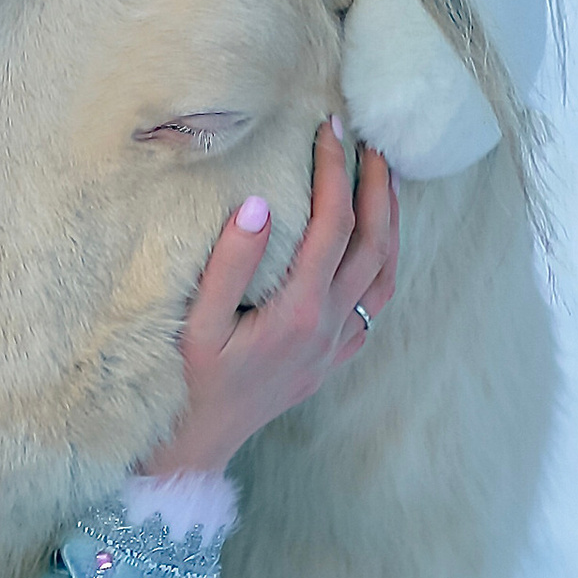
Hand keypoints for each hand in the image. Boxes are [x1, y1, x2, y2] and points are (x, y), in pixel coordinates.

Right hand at [141, 120, 398, 482]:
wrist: (197, 446)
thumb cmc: (187, 383)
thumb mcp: (195, 324)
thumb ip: (228, 264)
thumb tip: (259, 205)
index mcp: (297, 311)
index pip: (332, 226)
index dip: (335, 173)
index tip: (328, 131)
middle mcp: (328, 327)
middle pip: (374, 243)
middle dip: (377, 187)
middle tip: (370, 143)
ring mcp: (337, 345)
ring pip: (385, 273)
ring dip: (391, 223)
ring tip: (385, 181)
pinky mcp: (333, 358)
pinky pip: (375, 304)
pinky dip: (384, 265)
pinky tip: (373, 246)